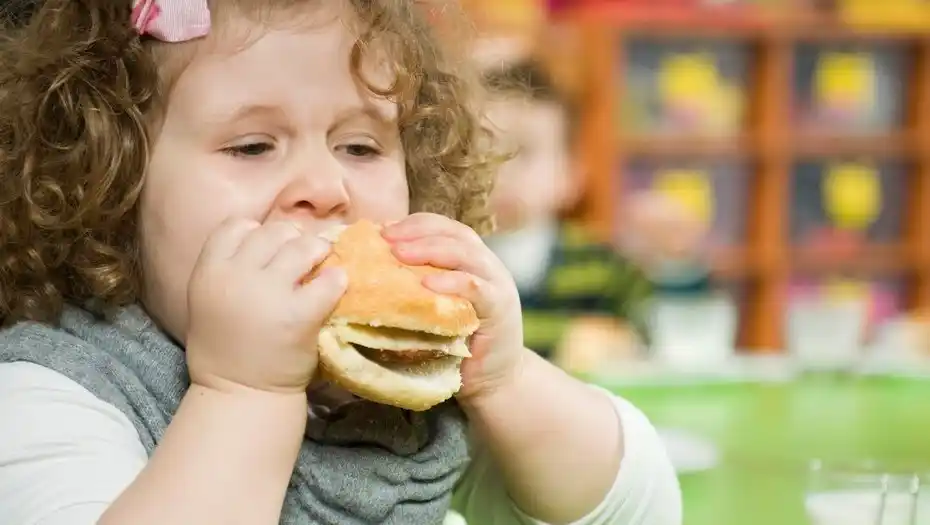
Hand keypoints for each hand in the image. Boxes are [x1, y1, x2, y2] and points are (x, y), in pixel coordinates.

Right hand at [185, 219, 346, 395]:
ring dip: (317, 250)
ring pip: (302, 247)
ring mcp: (269, 294)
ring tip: (322, 260)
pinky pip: (328, 281)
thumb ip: (228, 268)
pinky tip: (336, 286)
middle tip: (303, 254)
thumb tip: (266, 238)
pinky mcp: (300, 315)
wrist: (240, 395)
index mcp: (208, 272)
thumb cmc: (226, 350)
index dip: (255, 232)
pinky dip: (336, 280)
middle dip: (291, 239)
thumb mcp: (208, 301)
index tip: (268, 248)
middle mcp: (236, 277)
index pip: (236, 226)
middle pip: (273, 232)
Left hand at [382, 213, 524, 401]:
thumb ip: (415, 287)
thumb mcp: (434, 308)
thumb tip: (369, 271)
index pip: (444, 228)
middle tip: (386, 238)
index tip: (382, 229)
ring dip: (430, 249)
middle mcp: (487, 266)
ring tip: (399, 254)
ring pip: (466, 253)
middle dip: (417, 232)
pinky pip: (476, 288)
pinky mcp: (500, 309)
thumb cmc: (456, 345)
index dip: (414, 224)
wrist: (493, 382)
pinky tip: (427, 283)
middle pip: (454, 234)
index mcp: (471, 260)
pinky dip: (452, 282)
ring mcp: (497, 285)